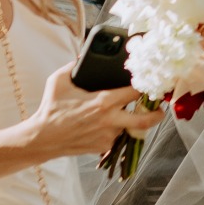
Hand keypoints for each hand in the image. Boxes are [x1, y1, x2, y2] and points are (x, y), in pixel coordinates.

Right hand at [28, 63, 160, 159]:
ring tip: (120, 114)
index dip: (144, 87)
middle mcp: (109, 121)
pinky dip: (113, 130)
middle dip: (156, 115)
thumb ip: (72, 66)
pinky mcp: (102, 147)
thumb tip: (81, 57)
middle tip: (160, 110)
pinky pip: (115, 137)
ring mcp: (107, 136)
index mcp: (103, 102)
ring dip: (127, 121)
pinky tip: (102, 125)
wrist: (42, 138)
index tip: (150, 84)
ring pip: (127, 127)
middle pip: (144, 120)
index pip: (134, 92)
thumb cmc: (51, 109)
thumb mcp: (58, 81)